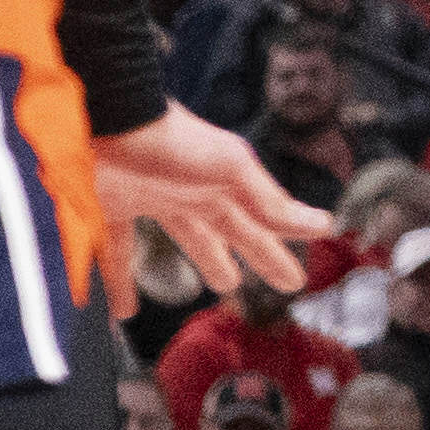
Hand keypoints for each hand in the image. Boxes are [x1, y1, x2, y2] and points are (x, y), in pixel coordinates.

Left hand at [95, 111, 321, 302]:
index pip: (258, 228)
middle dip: (247, 256)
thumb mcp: (232, 170)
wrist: (108, 117)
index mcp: (223, 187)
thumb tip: (321, 225)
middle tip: (259, 284)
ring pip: (182, 239)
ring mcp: (151, 200)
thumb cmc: (174, 141)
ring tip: (209, 293)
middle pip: (225, 233)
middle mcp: (191, 194)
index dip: (276, 255)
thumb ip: (269, 202)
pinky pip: (118, 252)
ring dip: (199, 263)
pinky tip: (124, 312)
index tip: (295, 280)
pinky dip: (121, 283)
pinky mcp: (111, 209)